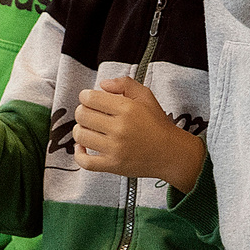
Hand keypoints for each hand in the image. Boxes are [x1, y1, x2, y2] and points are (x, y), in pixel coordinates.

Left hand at [74, 77, 204, 193]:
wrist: (171, 153)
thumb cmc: (158, 124)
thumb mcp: (146, 96)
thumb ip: (124, 84)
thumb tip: (102, 84)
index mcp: (127, 109)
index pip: (90, 98)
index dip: (86, 96)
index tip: (90, 99)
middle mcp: (120, 128)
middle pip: (82, 115)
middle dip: (82, 111)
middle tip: (90, 113)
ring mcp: (115, 149)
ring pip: (80, 135)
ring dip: (80, 129)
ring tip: (88, 128)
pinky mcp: (113, 166)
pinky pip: (85, 161)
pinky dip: (78, 153)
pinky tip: (82, 146)